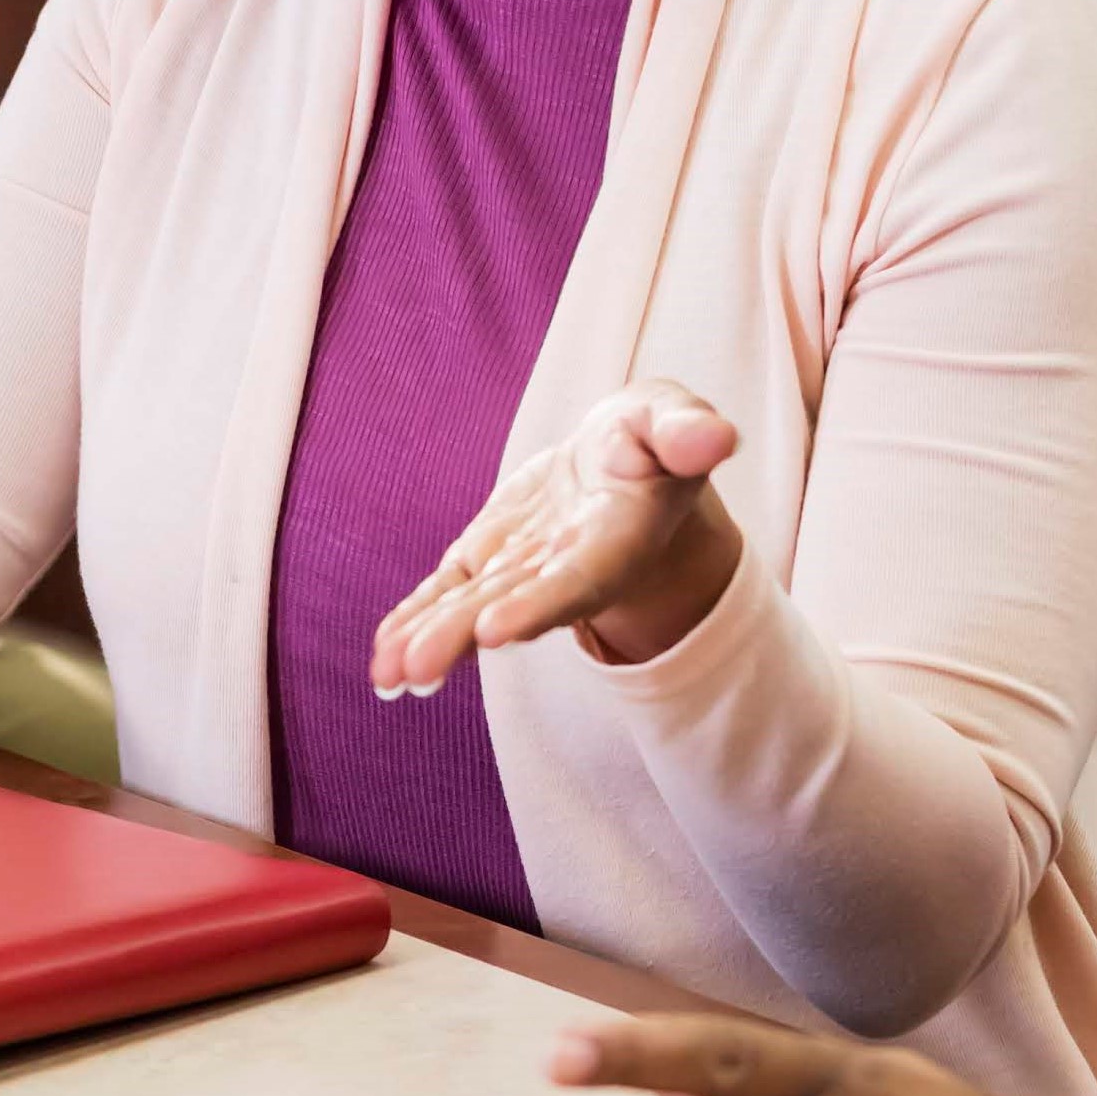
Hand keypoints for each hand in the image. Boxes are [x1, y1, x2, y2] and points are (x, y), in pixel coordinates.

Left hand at [372, 379, 744, 688]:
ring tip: (387, 675)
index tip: (494, 631)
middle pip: (510, 605)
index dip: (539, 605)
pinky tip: (382, 656)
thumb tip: (714, 437)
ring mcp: (521, 569)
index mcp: (616, 538)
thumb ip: (684, 432)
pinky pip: (447, 593)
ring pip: (471, 607)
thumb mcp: (670, 420)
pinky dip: (414, 620)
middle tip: (415, 669)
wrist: (627, 461)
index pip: (577, 579)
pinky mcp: (488, 559)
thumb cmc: (653, 438)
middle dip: (461, 636)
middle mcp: (564, 568)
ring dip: (429, 639)